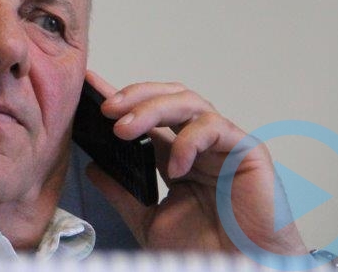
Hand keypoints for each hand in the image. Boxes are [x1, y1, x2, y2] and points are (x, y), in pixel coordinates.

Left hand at [84, 71, 306, 254]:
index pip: (147, 116)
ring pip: (189, 102)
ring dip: (152, 108)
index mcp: (177, 155)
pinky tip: (174, 166)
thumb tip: (93, 169)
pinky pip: (214, 128)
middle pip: (168, 97)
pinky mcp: (247, 151)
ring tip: (125, 129)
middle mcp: (200, 144)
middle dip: (135, 96)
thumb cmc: (207, 251)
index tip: (90, 86)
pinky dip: (189, 140)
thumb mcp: (150, 221)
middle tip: (108, 109)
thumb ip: (123, 194)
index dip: (120, 97)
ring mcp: (223, 145)